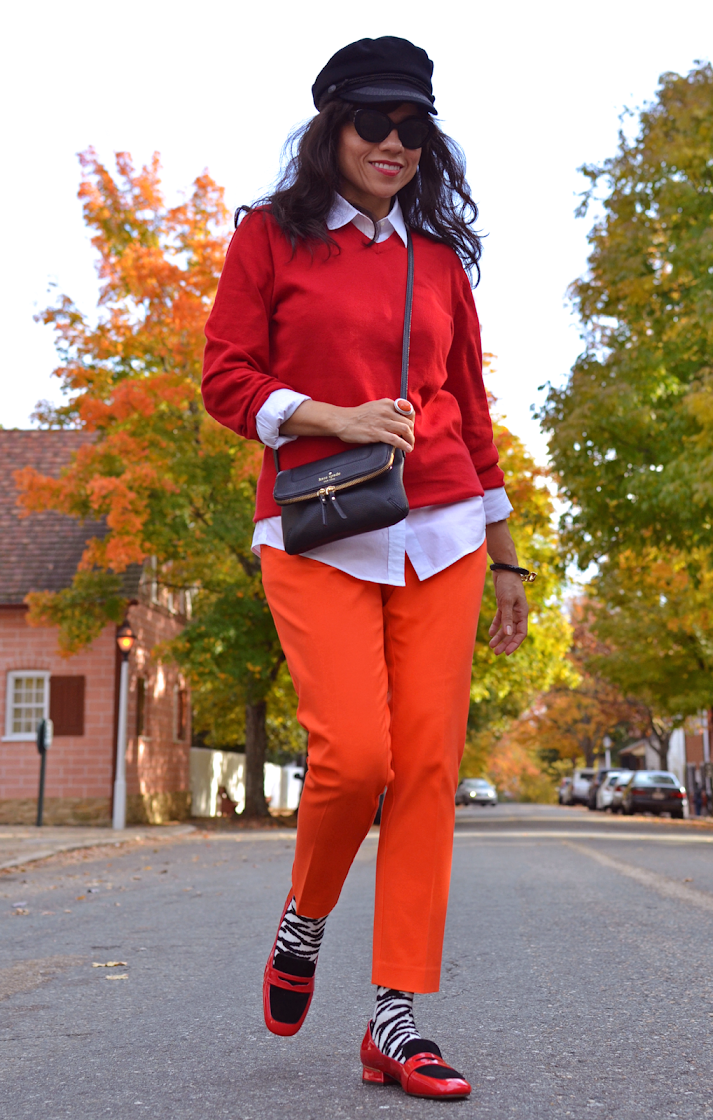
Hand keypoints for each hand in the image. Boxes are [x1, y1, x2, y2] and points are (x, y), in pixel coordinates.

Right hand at [280, 398, 414, 453]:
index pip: (408, 411)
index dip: (411, 421)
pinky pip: (395, 439)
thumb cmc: (357, 416)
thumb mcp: (375, 406)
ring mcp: (382, 422)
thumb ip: (387, 410)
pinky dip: (404, 444)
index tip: (409, 429)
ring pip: (405, 430)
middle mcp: (386, 411)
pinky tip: (407, 448)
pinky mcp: (377, 433)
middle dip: (411, 432)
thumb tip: (398, 418)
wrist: (342, 421)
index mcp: (387, 403)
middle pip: (408, 422)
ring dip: (410, 439)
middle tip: (409, 439)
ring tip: (410, 446)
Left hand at [488, 571, 528, 655]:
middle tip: (496, 653)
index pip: (521, 633)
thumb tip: (508, 634)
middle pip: (512, 633)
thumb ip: (507, 618)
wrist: (504, 570)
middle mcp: (518, 613)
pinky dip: (495, 627)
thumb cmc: (508, 584)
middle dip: (505, 643)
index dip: (515, 644)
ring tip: (491, 646)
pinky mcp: (503, 605)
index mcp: (522, 613)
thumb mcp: (507, 601)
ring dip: (499, 637)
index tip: (507, 652)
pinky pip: (500, 619)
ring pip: (505, 627)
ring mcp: (510, 609)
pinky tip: (490, 633)